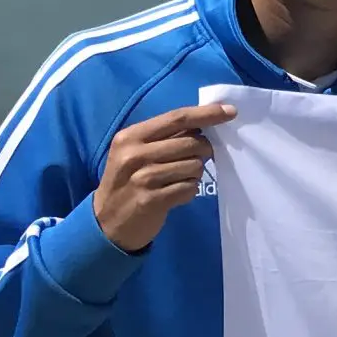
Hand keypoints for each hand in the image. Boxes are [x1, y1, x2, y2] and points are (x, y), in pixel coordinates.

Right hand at [93, 102, 236, 253]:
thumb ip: (164, 137)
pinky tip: (175, 194)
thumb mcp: (135, 153)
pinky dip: (188, 191)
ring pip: (194, 166)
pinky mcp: (152, 200)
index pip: (177, 118)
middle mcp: (134, 154)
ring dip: (194, 174)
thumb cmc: (127, 181)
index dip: (206, 114)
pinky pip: (189, 189)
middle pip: (191, 142)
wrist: (106, 224)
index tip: (230, 112)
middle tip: (195, 159)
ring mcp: (143, 178)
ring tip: (178, 180)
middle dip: (204, 150)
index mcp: (131, 136)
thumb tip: (204, 123)